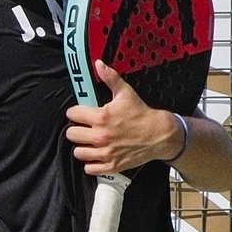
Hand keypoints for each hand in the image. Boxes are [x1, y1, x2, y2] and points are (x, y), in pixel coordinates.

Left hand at [65, 61, 185, 175]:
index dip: (76, 112)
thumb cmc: (141, 114)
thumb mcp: (126, 93)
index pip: (72, 114)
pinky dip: (91, 163)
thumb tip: (98, 64)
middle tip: (86, 128)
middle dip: (77, 130)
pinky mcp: (111, 165)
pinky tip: (97, 154)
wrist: (160, 134)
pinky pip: (89, 168)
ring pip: (78, 152)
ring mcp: (106, 152)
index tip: (82, 113)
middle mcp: (100, 136)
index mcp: (101, 117)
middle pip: (71, 134)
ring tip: (91, 142)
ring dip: (83, 147)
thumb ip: (110, 78)